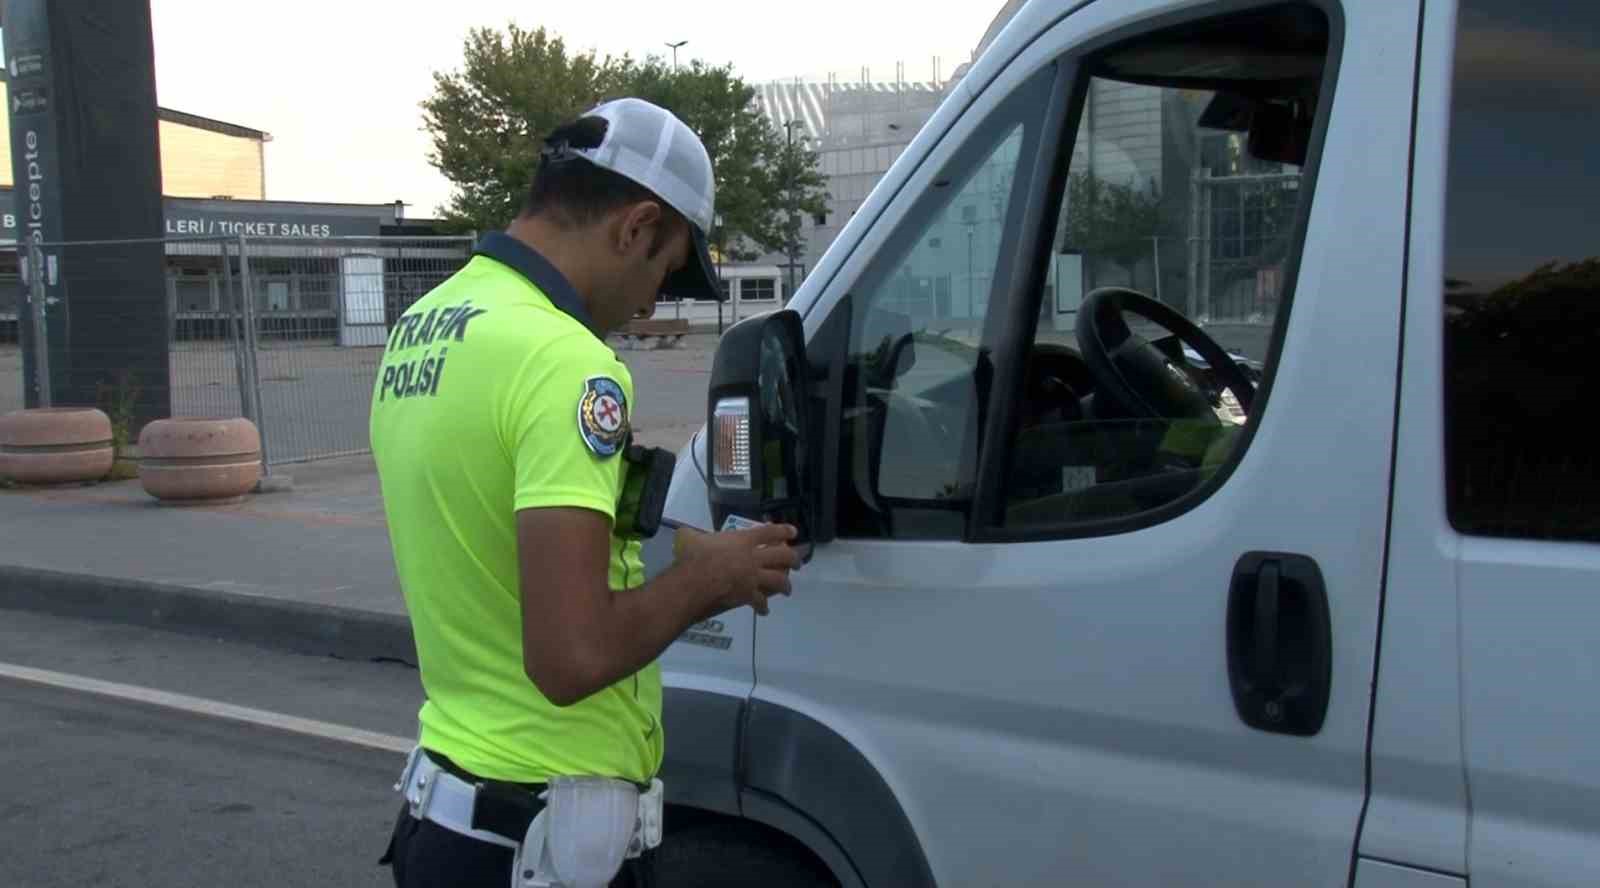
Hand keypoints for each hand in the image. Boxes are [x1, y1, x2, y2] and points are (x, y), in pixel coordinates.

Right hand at [675, 523, 800, 616]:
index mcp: (742, 540)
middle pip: (782, 556)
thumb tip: (683, 533)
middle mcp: (753, 557)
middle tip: (797, 563)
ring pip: (778, 580)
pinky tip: (764, 612)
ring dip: (786, 585)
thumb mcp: (690, 538)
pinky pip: (761, 602)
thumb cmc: (693, 557)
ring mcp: (753, 577)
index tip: (793, 532)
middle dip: (793, 559)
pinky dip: (763, 607)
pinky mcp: (749, 595)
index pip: (769, 532)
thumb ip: (692, 535)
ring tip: (788, 589)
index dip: (783, 531)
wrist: (696, 581)